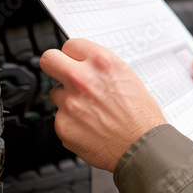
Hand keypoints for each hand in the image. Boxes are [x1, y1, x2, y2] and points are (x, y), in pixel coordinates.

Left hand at [41, 39, 165, 171]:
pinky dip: (71, 122)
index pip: (70, 45)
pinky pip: (60, 118)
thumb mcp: (127, 77)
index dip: (74, 55)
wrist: (143, 147)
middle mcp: (82, 79)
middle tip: (63, 75)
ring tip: (89, 111)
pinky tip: (89, 127)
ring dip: (67, 99)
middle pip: (49, 59)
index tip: (75, 61)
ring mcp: (70, 103)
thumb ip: (100, 68)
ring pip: (55, 93)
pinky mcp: (63, 125)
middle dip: (55, 66)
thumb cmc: (141, 116)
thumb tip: (84, 64)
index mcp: (101, 62)